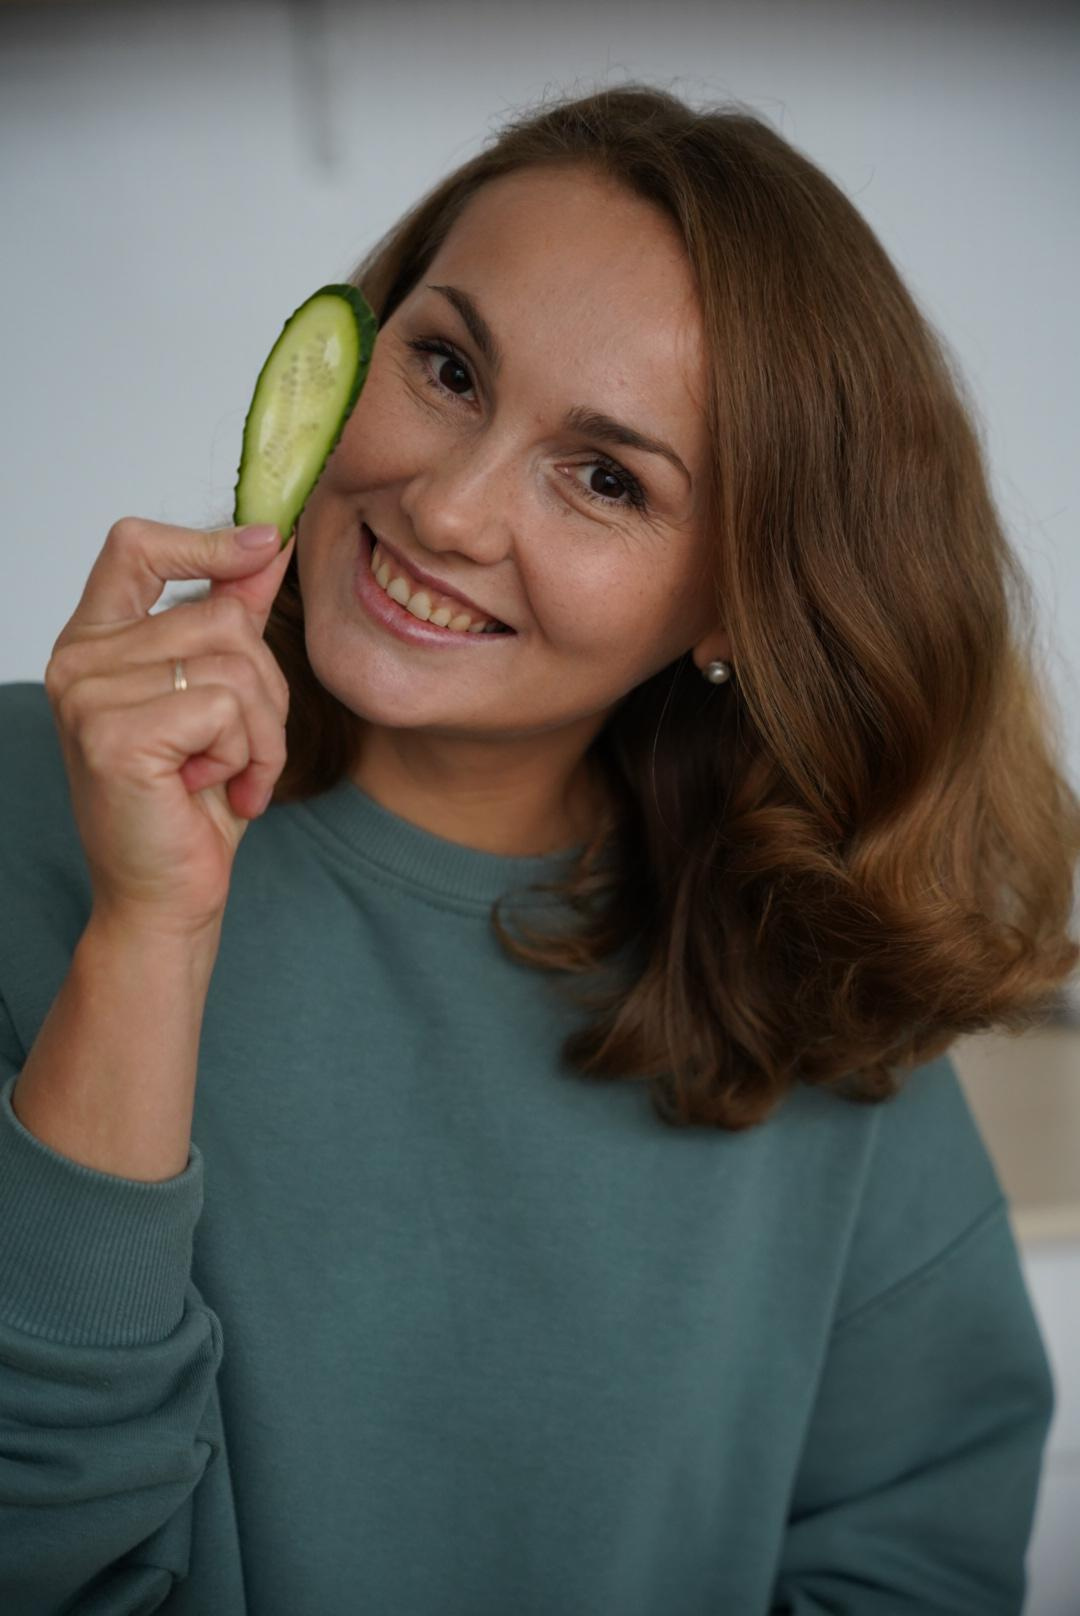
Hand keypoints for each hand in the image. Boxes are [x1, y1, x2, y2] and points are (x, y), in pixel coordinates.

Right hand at [44, 517, 295, 938]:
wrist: (167, 897)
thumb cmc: (190, 806)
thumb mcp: (220, 698)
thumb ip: (233, 617)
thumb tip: (268, 542)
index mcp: (95, 642)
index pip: (134, 546)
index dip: (204, 539)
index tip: (265, 546)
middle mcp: (79, 661)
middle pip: (222, 617)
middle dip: (268, 689)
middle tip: (250, 750)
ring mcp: (88, 695)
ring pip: (235, 663)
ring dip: (263, 731)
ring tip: (234, 776)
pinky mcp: (114, 733)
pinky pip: (226, 708)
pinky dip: (246, 755)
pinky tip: (214, 789)